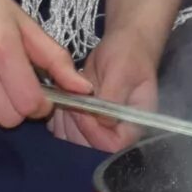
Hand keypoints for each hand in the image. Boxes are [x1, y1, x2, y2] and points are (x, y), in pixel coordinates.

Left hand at [50, 26, 163, 150]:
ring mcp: (98, 128)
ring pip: (72, 140)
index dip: (94, 133)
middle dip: (75, 125)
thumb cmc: (128, 55)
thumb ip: (112, 98)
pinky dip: (57, 118)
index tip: (84, 110)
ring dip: (63, 120)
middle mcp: (116, 131)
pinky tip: (62, 98)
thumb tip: (101, 122)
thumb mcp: (121, 72)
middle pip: (89, 148)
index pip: (112, 146)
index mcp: (134, 124)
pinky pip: (63, 130)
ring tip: (67, 96)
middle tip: (71, 100)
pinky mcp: (83, 120)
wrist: (124, 44)